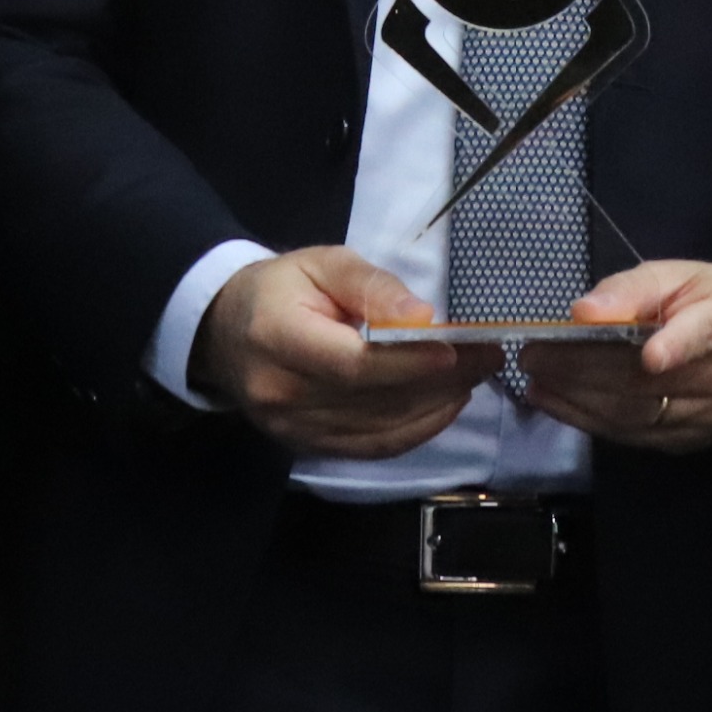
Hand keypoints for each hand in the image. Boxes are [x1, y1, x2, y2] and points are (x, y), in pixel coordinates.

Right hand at [191, 246, 497, 457]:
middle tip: (488, 357)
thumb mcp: (322, 263)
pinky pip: (371, 448)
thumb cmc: (280, 288)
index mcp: (278, 337)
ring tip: (475, 377)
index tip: (460, 350)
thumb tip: (423, 317)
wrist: (223, 331)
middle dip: (441, 382)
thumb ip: (371, 286)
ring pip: (378, 430)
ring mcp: (291, 428)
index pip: (354, 363)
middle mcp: (280, 393)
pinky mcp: (305, 446)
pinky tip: (445, 406)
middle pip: (373, 400)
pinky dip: (415, 431)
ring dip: (436, 407)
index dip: (411, 364)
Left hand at [514, 262, 711, 453]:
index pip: (706, 334)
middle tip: (533, 357)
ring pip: (639, 416)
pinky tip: (561, 404)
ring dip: (579, 402)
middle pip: (652, 382)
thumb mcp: (679, 275)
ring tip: (537, 382)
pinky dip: (593, 421)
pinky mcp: (695, 441)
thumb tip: (582, 311)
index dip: (677, 346)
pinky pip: (638, 437)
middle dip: (583, 371)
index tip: (648, 355)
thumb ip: (632, 289)